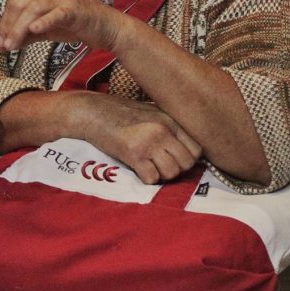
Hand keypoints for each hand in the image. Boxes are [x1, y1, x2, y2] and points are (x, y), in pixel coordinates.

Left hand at [0, 0, 122, 51]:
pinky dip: (43, 21)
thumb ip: (27, 33)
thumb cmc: (77, 26)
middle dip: (8, 26)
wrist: (108, 28)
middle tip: (4, 46)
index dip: (4, 23)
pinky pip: (56, 13)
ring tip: (12, 45)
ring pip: (33, 8)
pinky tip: (34, 30)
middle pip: (20, 3)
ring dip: (19, 28)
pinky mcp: (75, 9)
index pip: (15, 3)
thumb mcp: (47, 29)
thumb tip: (5, 43)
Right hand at [80, 92, 201, 183]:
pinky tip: (138, 168)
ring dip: (161, 174)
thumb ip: (170, 128)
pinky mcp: (133, 154)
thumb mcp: (151, 113)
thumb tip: (187, 150)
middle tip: (160, 164)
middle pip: (187, 164)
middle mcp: (163, 130)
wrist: (92, 112)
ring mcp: (149, 142)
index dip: (188, 158)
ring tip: (149, 166)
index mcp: (170, 119)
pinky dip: (147, 178)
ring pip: (171, 173)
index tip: (175, 158)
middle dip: (176, 169)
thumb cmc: (120, 113)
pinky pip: (152, 178)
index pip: (197, 149)